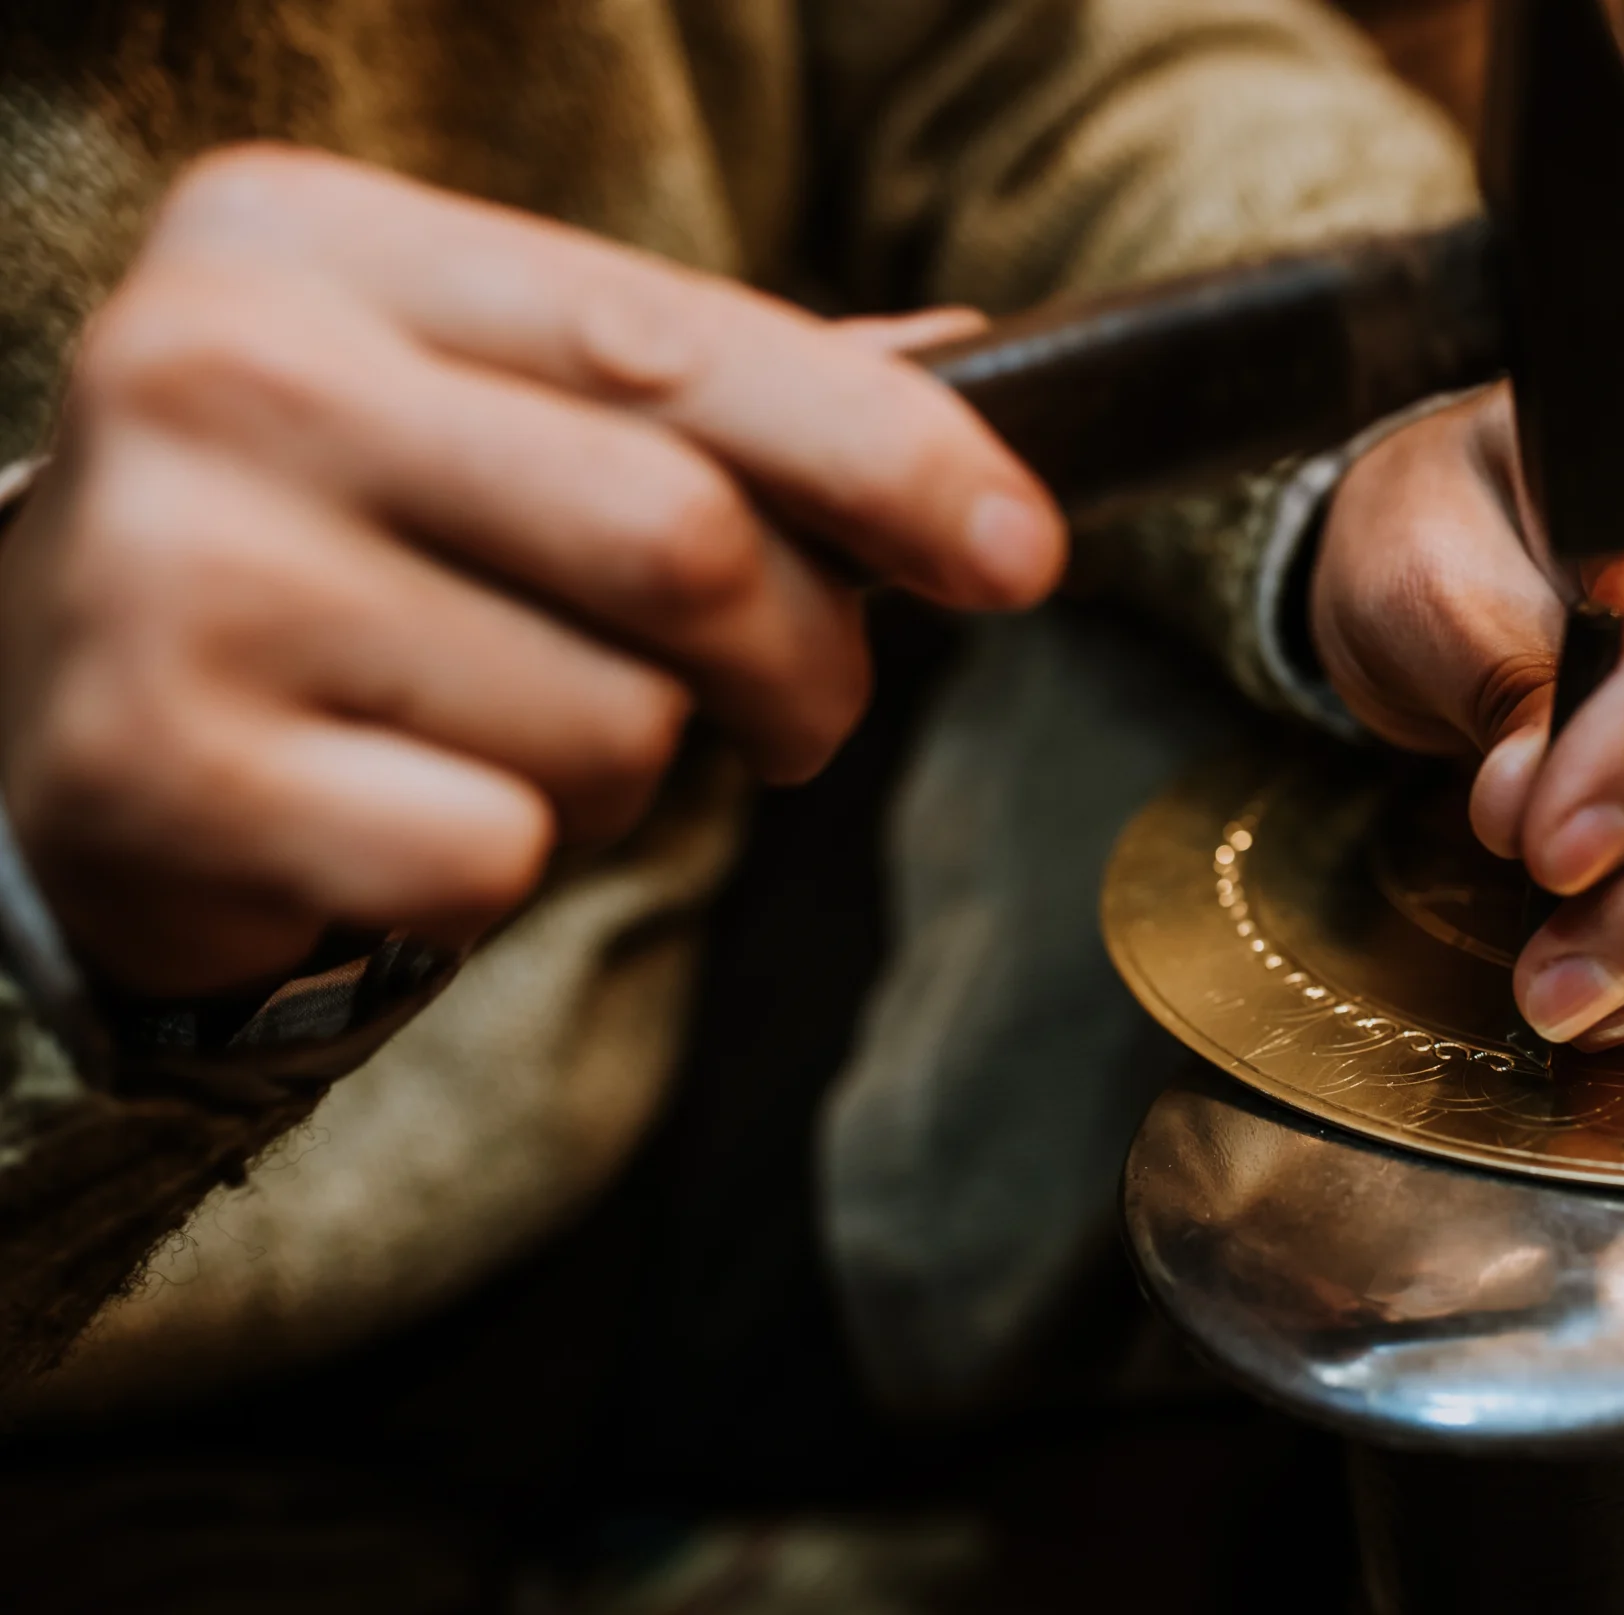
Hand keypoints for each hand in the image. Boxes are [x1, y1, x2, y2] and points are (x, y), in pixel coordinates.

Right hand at [0, 146, 1064, 998]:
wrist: (44, 712)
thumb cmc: (334, 550)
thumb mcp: (488, 417)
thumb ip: (707, 389)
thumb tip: (969, 360)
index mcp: (314, 241)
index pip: (678, 343)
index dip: (891, 460)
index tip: (1026, 554)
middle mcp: (224, 372)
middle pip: (681, 542)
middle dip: (802, 660)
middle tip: (803, 715)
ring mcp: (174, 575)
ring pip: (606, 723)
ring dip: (625, 768)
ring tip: (503, 736)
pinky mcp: (158, 770)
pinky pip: (494, 854)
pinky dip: (501, 866)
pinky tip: (398, 814)